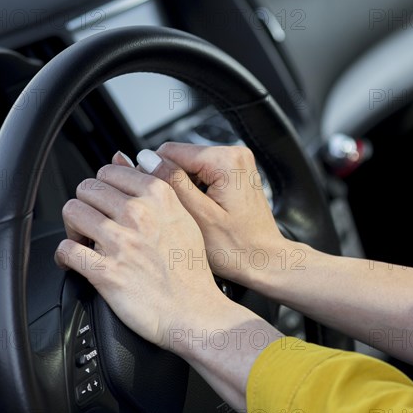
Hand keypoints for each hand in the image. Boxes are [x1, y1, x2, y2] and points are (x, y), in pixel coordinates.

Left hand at [54, 160, 226, 350]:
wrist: (195, 311)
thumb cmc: (190, 268)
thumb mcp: (183, 217)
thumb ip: (152, 185)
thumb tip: (121, 158)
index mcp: (158, 196)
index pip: (109, 171)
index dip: (105, 188)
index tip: (108, 204)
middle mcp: (139, 214)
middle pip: (87, 188)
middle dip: (88, 205)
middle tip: (96, 224)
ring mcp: (122, 242)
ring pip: (72, 212)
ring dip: (74, 227)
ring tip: (85, 241)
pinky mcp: (106, 271)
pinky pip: (66, 249)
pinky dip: (65, 256)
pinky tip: (76, 261)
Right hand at [140, 143, 287, 286]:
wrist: (265, 261)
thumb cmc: (238, 248)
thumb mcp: (198, 216)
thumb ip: (172, 183)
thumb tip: (147, 158)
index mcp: (226, 160)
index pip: (170, 151)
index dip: (154, 174)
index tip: (151, 198)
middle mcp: (235, 154)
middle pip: (181, 157)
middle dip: (171, 183)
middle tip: (174, 212)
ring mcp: (237, 163)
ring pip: (190, 166)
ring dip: (183, 188)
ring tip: (190, 215)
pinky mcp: (236, 173)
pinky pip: (204, 174)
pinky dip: (196, 191)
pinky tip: (200, 212)